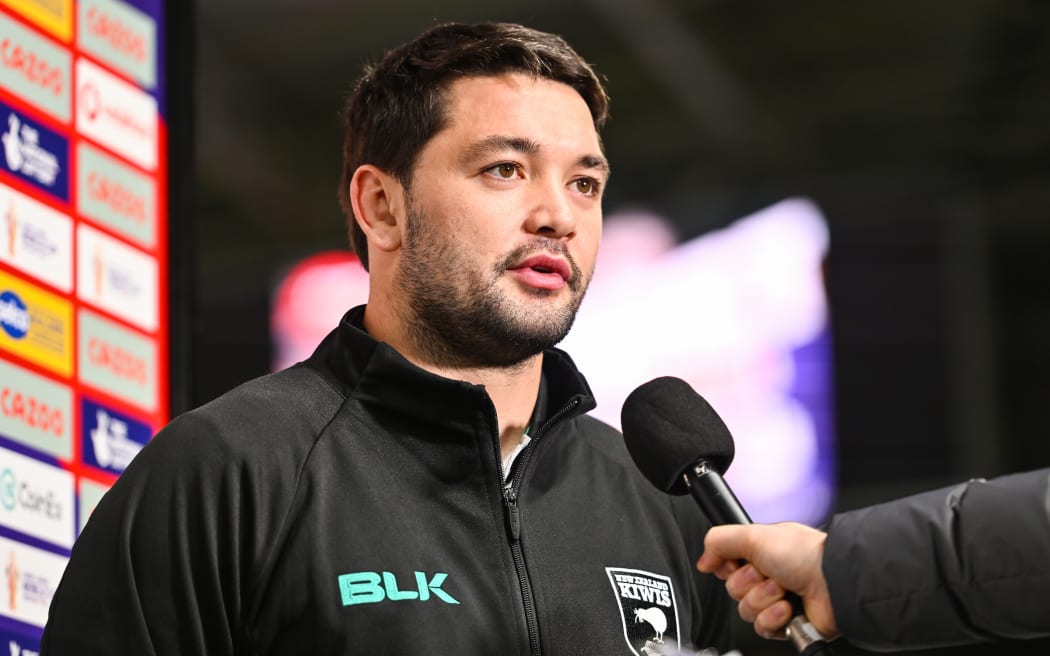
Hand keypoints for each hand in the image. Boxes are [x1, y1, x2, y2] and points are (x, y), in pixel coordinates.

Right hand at [696, 523, 838, 640]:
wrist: (834, 582)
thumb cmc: (804, 554)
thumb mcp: (752, 534)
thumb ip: (718, 541)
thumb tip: (703, 560)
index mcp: (761, 551)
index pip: (727, 565)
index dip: (728, 566)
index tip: (737, 562)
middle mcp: (769, 574)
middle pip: (733, 589)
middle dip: (749, 583)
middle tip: (768, 574)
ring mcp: (777, 600)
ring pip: (746, 610)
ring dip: (763, 600)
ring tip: (783, 591)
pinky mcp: (786, 623)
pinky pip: (762, 628)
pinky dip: (773, 618)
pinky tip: (787, 608)